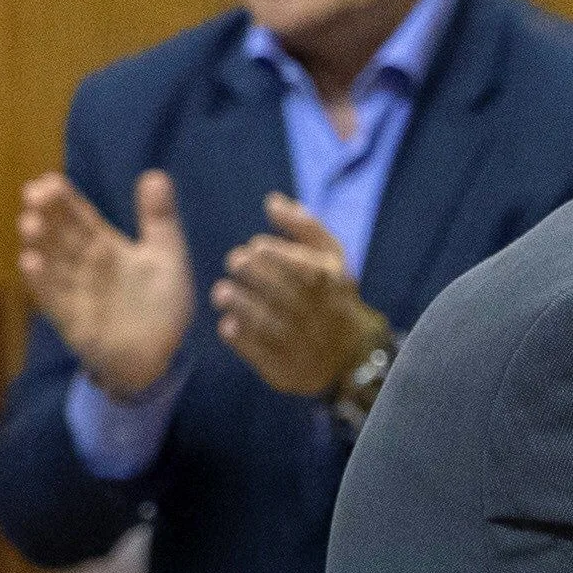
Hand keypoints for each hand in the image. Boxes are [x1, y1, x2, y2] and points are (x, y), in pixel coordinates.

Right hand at [18, 169, 194, 397]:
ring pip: (50, 262)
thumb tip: (156, 174)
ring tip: (30, 223)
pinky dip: (42, 282)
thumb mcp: (167, 257)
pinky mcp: (71, 319)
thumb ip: (159, 219)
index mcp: (105, 245)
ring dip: (38, 243)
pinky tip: (31, 263)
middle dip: (44, 214)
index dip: (62, 198)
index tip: (48, 181)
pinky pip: (53, 298)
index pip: (78, 215)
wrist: (162, 355)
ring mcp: (74, 290)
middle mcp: (83, 263)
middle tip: (33, 194)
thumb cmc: (161, 304)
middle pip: (59, 233)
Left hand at [215, 195, 390, 398]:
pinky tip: (229, 324)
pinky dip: (242, 340)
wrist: (350, 353)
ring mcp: (304, 346)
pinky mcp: (287, 371)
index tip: (255, 246)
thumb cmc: (332, 294)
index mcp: (332, 286)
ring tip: (223, 292)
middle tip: (236, 263)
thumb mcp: (331, 257)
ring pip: (271, 325)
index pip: (305, 268)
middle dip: (256, 275)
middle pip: (285, 294)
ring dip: (243, 306)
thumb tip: (271, 201)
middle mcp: (319, 316)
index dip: (277, 255)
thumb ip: (304, 227)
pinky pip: (261, 356)